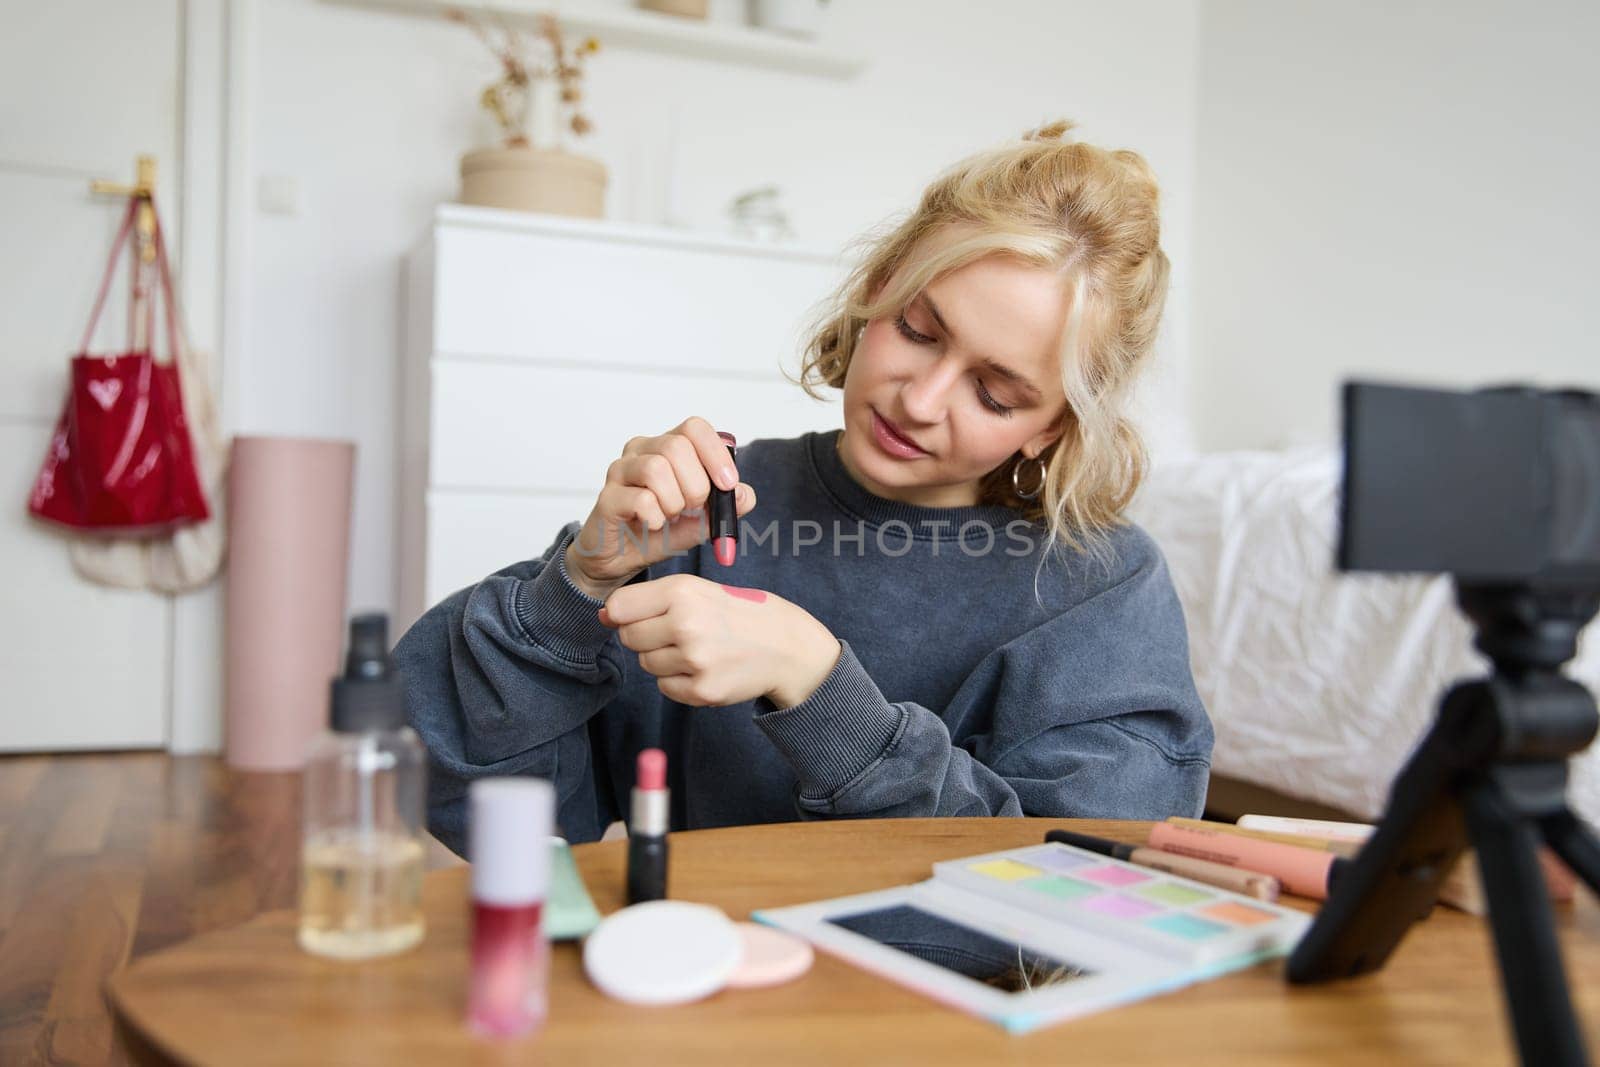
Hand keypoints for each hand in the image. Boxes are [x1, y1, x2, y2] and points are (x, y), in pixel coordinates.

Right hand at [565, 417, 757, 599]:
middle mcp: (642, 451)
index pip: (694, 428)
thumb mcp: (704, 520)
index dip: (715, 453)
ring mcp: (620, 471)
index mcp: (667, 447)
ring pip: (656, 468)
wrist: (625, 559)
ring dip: (674, 502)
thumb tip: (743, 494)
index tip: (728, 483)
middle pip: (676, 446)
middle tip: (693, 508)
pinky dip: (656, 518)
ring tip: (670, 517)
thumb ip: (727, 506)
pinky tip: (654, 525)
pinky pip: (640, 499)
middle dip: (696, 484)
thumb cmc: (662, 531)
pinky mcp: (607, 497)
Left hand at [598, 574, 841, 708]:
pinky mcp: (702, 691)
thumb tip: (602, 616)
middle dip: (647, 637)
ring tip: (697, 649)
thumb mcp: (699, 590)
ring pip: (646, 664)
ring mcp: (694, 661)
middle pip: (629, 638)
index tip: (644, 616)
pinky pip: (665, 687)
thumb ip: (649, 600)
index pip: (619, 608)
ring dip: (664, 659)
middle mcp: (686, 625)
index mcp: (683, 592)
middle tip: (680, 633)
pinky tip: (705, 667)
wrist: (787, 647)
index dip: (626, 614)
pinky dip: (679, 680)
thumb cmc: (739, 613)